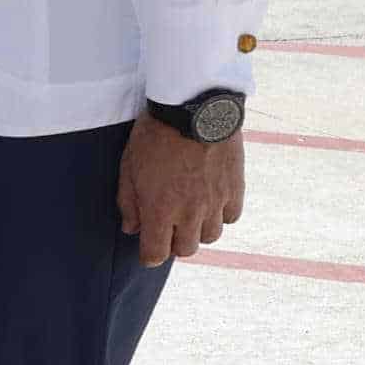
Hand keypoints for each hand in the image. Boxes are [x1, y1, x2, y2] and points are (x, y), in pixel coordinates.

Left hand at [118, 124, 244, 266]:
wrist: (195, 108)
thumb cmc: (155, 135)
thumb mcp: (129, 166)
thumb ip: (129, 202)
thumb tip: (131, 228)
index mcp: (160, 210)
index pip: (156, 255)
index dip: (150, 256)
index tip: (148, 249)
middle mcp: (190, 213)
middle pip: (186, 250)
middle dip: (173, 243)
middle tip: (167, 226)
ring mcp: (216, 202)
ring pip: (211, 236)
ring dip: (197, 230)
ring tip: (189, 212)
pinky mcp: (235, 188)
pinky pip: (231, 217)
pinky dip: (221, 214)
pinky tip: (210, 200)